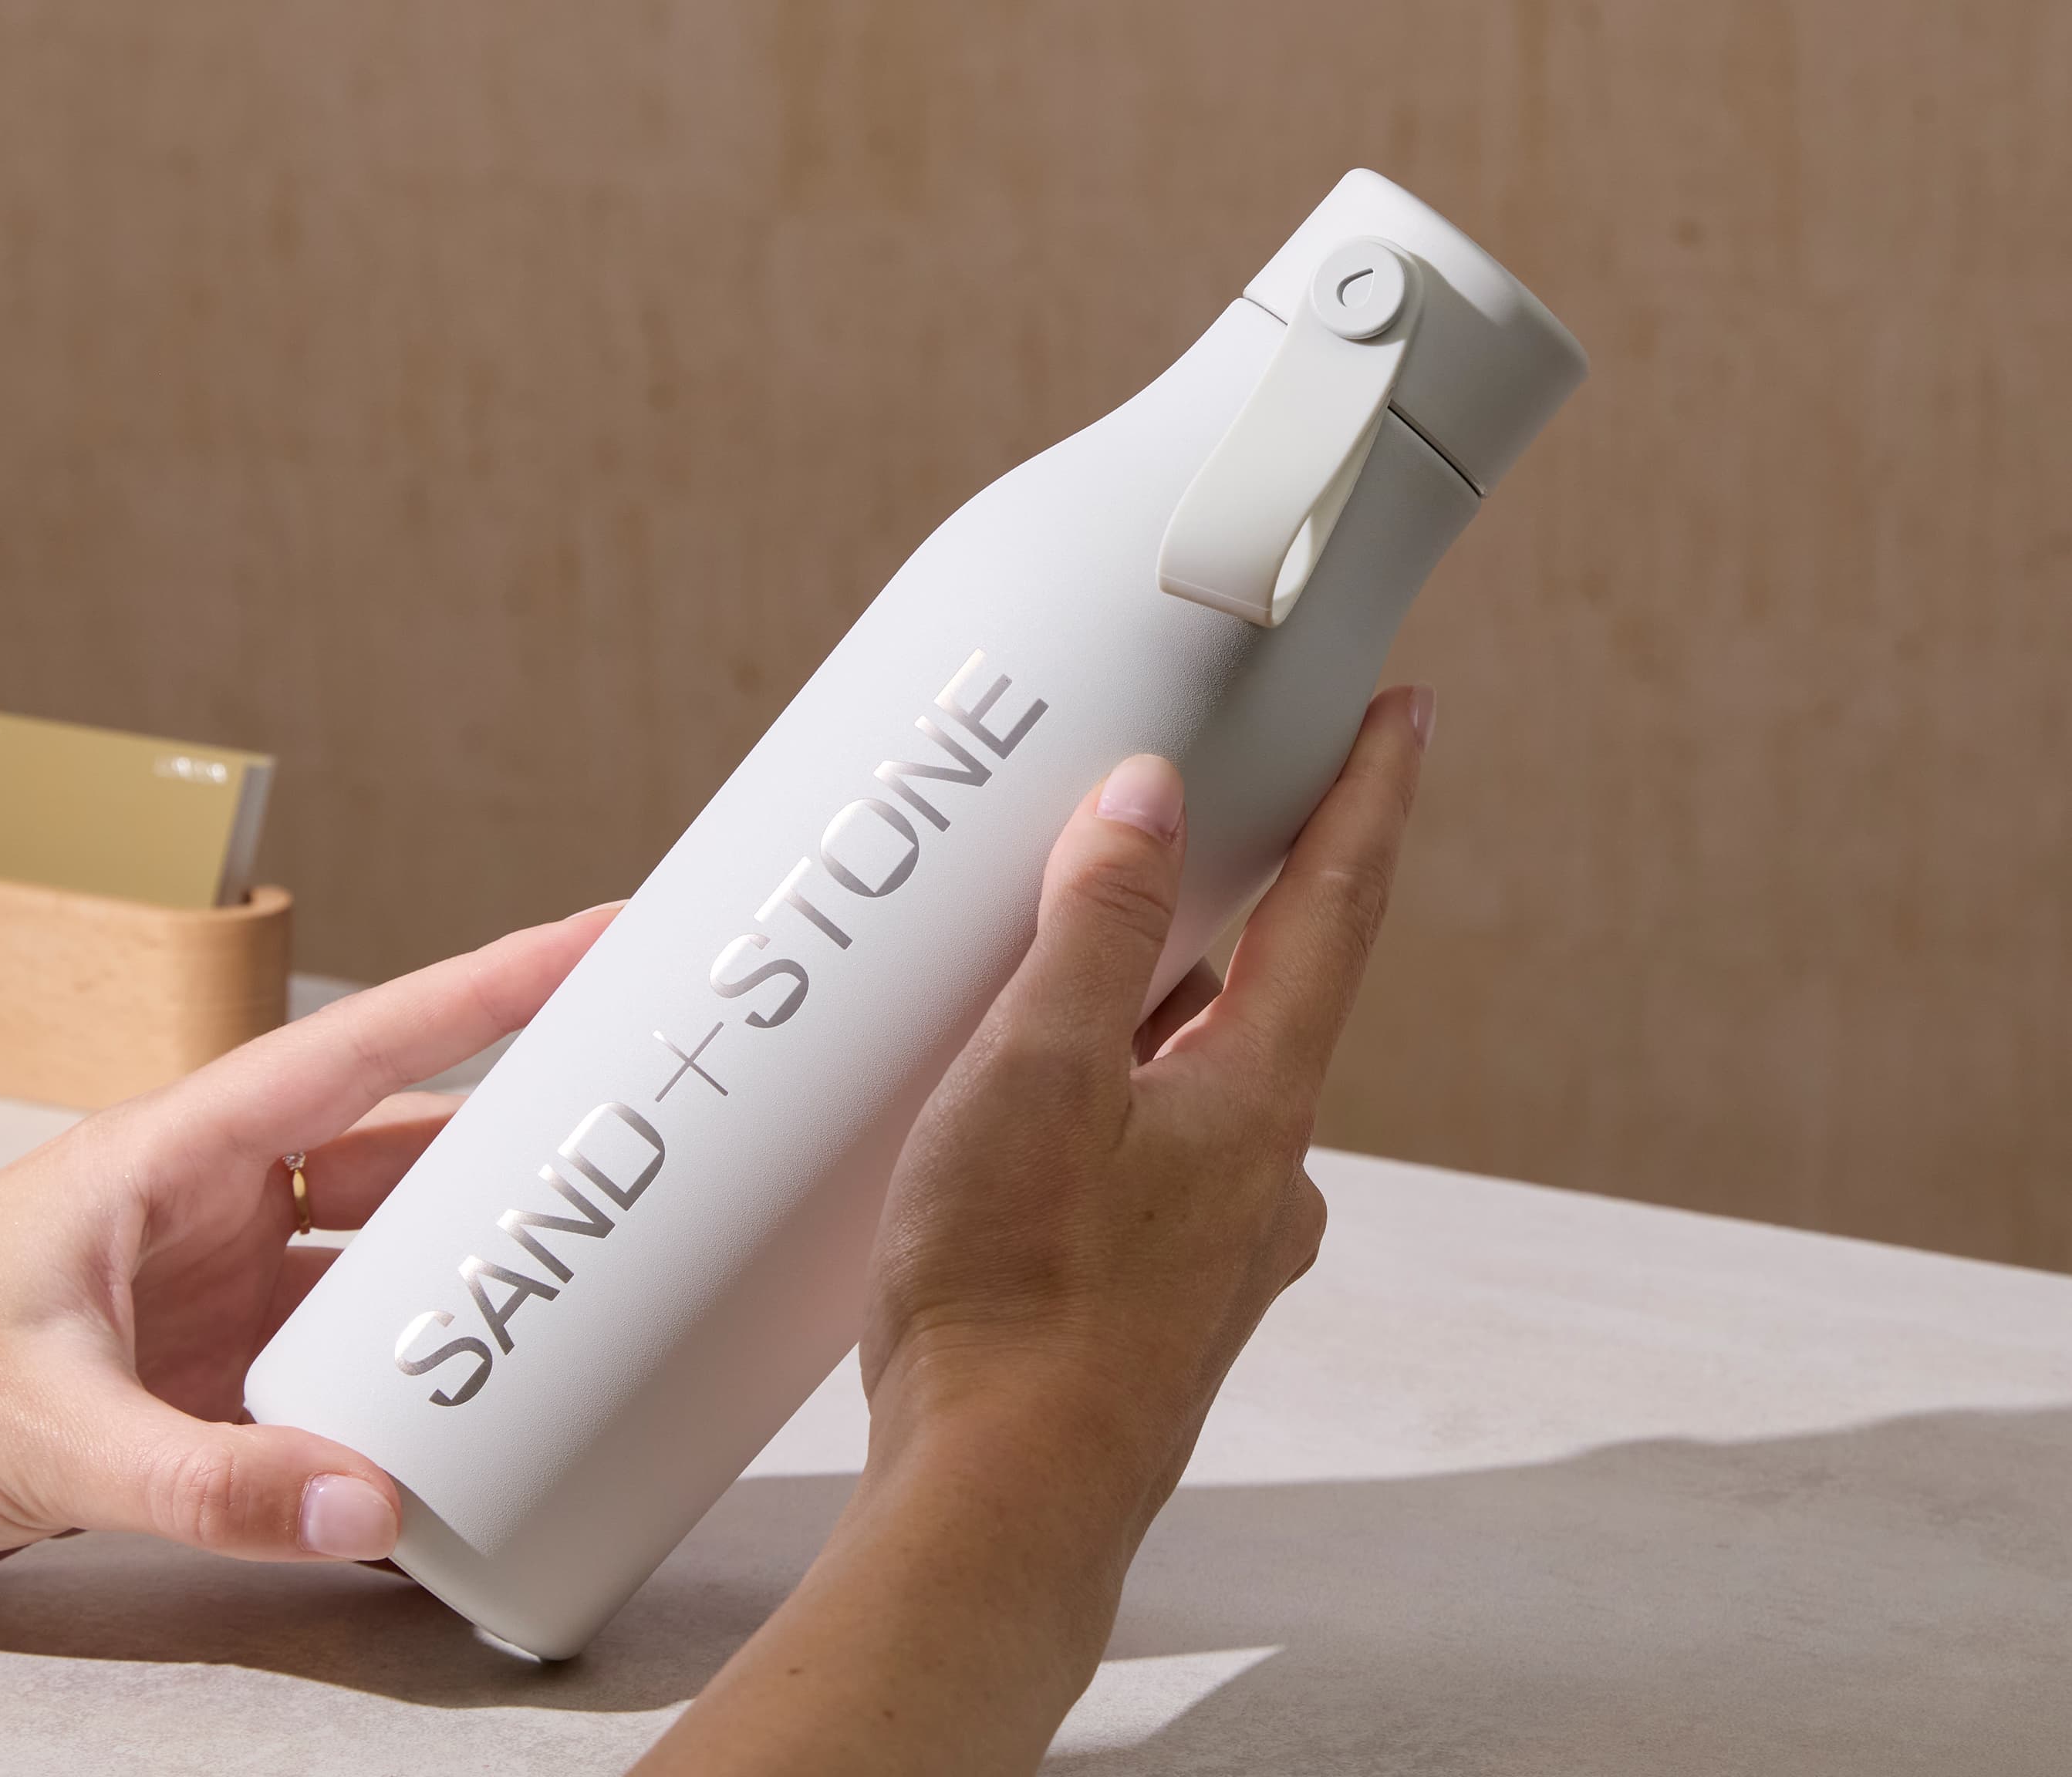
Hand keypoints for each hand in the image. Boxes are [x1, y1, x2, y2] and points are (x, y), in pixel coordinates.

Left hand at [0, 903, 617, 1607]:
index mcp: (174, 1153)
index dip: (493, 983)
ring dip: (460, 1276)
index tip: (603, 933)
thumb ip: (206, 1477)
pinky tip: (455, 1418)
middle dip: (516, 1140)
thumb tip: (371, 1503)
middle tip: (639, 1130)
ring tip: (580, 1281)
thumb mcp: (37, 1428)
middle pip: (399, 1151)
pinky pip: (331, 1369)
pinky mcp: (194, 1379)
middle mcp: (208, 1209)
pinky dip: (394, 1387)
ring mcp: (207, 1294)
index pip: (365, 1047)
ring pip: (374, 1262)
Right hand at [641, 686, 1429, 1774]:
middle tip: (1196, 822)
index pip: (1337, 907)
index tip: (1405, 713)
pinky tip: (1030, 1117)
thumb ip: (1095, 928)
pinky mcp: (1151, 1298)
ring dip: (1155, 1014)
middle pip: (1270, 993)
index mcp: (1259, 1098)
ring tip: (1069, 967)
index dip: (1370, 796)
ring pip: (1199, 1083)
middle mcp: (1261, 1171)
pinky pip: (1147, 1155)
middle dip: (1239, 904)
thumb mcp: (1038, 1073)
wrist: (997, 1508)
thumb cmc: (1016, 1296)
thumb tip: (1151, 800)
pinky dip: (1108, 1102)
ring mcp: (1213, 1244)